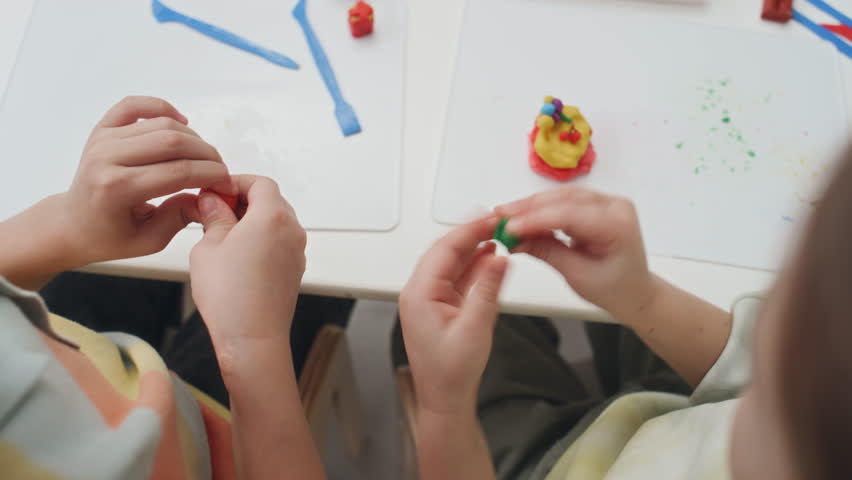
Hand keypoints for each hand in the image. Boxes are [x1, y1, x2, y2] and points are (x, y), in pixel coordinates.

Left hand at [62, 96, 232, 264]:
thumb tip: (208, 196)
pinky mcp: (102, 129)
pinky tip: (180, 122)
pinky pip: (135, 105)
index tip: (227, 183)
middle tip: (220, 170)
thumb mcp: (149, 241)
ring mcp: (103, 140)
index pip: (180, 172)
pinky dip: (161, 107)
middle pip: (174, 143)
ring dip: (193, 138)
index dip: (212, 175)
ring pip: (162, 124)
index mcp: (117, 189)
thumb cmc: (110, 236)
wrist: (73, 224)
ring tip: (203, 156)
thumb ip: (180, 217)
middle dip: (208, 155)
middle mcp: (107, 158)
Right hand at [189, 175, 306, 375]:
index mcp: (273, 216)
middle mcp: (292, 230)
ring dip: (251, 221)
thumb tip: (212, 201)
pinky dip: (261, 239)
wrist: (252, 338)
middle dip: (242, 200)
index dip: (235, 182)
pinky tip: (236, 254)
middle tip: (213, 211)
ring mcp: (297, 251)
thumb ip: (213, 216)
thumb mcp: (209, 246)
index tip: (214, 191)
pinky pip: (279, 242)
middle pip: (270, 200)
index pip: (260, 183)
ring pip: (275, 222)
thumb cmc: (230, 295)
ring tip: (221, 234)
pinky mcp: (295, 269)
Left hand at [399, 216, 507, 415]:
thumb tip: (499, 257)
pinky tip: (490, 256)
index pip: (444, 249)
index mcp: (419, 294)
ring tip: (497, 233)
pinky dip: (474, 264)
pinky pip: (457, 276)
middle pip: (446, 251)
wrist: (446, 399)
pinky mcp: (441, 305)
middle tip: (497, 221)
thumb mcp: (475, 328)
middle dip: (471, 233)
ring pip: (452, 261)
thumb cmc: (451, 373)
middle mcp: (420, 292)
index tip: (490, 218)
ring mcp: (430, 298)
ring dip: (474, 247)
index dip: (469, 230)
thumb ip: (487, 289)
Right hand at [496, 187, 656, 322]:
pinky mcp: (595, 205)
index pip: (570, 214)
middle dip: (529, 208)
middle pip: (564, 199)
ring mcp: (605, 202)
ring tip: (504, 215)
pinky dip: (541, 209)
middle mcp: (614, 205)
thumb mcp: (577, 275)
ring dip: (531, 206)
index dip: (536, 218)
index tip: (508, 226)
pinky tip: (521, 216)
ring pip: (561, 197)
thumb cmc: (612, 289)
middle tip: (498, 216)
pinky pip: (564, 201)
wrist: (634, 291)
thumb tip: (514, 239)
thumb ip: (547, 252)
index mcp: (617, 224)